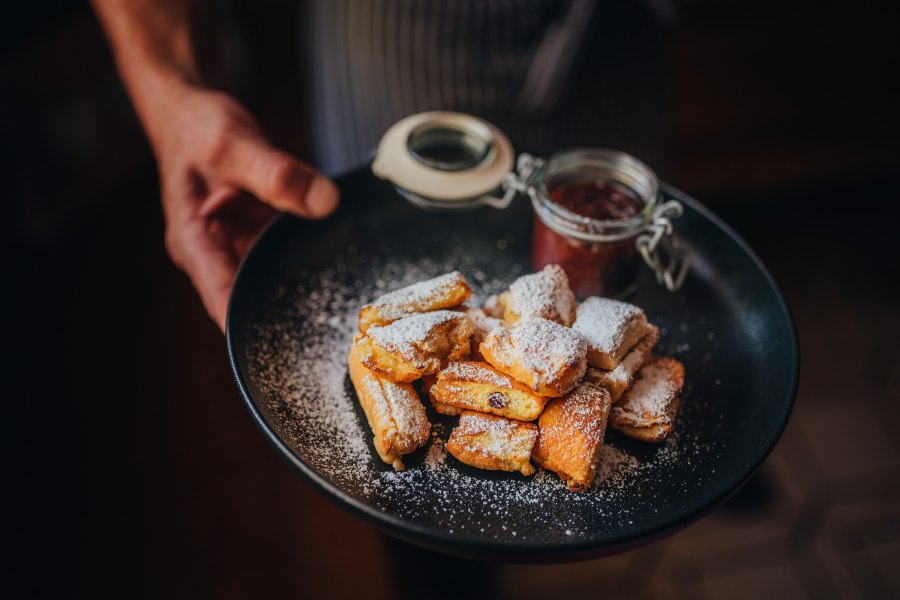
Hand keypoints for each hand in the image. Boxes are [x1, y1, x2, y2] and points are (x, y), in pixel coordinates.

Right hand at [147, 83, 338, 331]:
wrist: (189, 109)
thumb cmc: (195, 128)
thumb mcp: (233, 144)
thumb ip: (277, 174)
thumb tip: (325, 203)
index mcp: (195, 242)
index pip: (224, 299)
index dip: (254, 329)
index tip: (291, 350)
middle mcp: (213, 252)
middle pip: (251, 297)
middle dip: (287, 311)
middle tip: (335, 328)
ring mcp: (233, 244)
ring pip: (270, 276)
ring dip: (300, 281)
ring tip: (344, 295)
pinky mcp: (252, 232)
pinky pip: (281, 251)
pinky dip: (302, 251)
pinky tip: (335, 254)